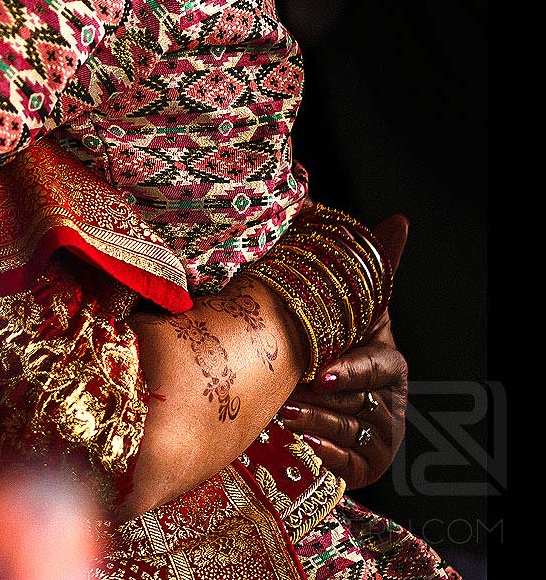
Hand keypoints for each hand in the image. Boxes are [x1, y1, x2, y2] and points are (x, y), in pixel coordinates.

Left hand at [280, 215, 409, 488]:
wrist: (323, 394)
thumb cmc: (335, 342)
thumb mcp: (350, 308)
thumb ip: (373, 267)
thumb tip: (399, 220)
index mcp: (386, 360)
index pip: (378, 366)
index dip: (351, 369)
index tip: (321, 371)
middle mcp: (389, 398)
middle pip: (360, 400)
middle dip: (322, 398)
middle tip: (287, 395)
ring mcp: (379, 432)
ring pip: (350, 429)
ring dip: (316, 422)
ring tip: (284, 414)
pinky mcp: (365, 463)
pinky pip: (352, 463)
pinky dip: (329, 454)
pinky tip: (306, 446)